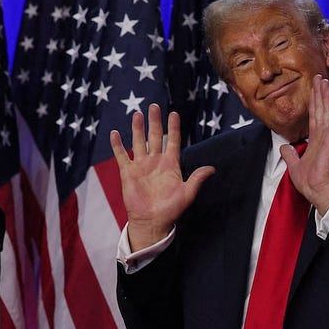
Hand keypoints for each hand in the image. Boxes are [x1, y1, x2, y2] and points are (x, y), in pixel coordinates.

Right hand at [110, 104, 214, 249]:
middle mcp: (156, 162)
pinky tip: (115, 134)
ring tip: (137, 114)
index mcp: (171, 164)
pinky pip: (122, 156)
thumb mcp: (187, 193)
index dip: (174, 128)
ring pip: (139, 142)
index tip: (174, 113)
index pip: (173, 141)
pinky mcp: (128, 173)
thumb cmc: (171, 209)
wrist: (152, 222)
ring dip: (138, 129)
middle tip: (154, 106)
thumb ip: (197, 179)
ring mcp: (141, 166)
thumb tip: (212, 168)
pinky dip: (118, 145)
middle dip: (155, 122)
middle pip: (155, 137)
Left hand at [281, 75, 328, 212]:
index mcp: (316, 140)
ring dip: (326, 95)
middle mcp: (324, 136)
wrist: (317, 192)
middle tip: (320, 76)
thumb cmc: (309, 182)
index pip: (314, 116)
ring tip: (325, 80)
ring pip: (327, 111)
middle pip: (321, 109)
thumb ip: (290, 155)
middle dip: (319, 93)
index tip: (314, 87)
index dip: (314, 101)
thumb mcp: (294, 166)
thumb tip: (283, 148)